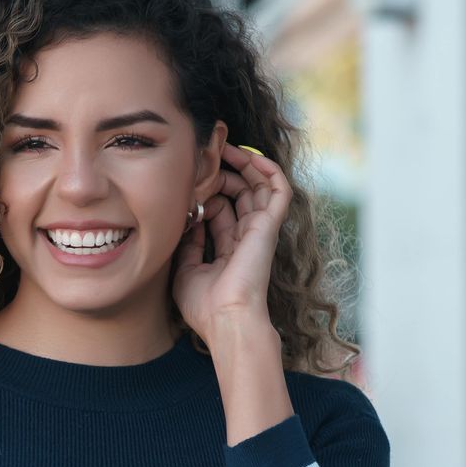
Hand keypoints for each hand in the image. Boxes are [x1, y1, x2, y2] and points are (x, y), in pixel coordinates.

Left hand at [171, 141, 291, 346]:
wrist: (226, 319)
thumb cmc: (205, 305)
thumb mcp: (186, 271)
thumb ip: (189, 244)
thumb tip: (189, 220)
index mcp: (229, 249)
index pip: (222, 211)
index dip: (207, 193)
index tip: (188, 183)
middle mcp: (247, 237)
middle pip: (240, 194)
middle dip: (224, 173)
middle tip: (206, 157)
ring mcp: (260, 231)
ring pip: (259, 187)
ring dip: (244, 165)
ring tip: (225, 147)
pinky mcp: (269, 226)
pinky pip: (279, 190)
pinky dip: (270, 171)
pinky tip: (252, 156)